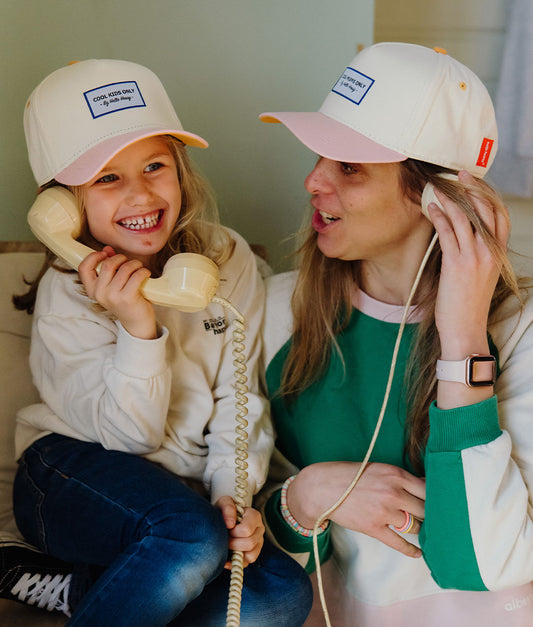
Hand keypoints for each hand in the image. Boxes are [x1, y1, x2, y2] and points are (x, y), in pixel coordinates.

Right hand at [78, 246, 156, 338]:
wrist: (136, 322)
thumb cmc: (124, 301)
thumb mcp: (112, 286)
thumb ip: (109, 267)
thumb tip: (108, 249)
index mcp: (92, 290)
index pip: (84, 268)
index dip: (93, 257)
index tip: (105, 253)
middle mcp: (100, 294)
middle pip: (107, 264)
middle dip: (120, 258)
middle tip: (128, 262)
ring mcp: (113, 296)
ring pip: (124, 269)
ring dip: (135, 264)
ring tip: (139, 268)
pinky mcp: (128, 298)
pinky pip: (136, 276)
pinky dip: (143, 271)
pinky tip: (145, 274)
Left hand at [215, 495, 264, 568]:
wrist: (223, 518)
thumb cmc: (224, 511)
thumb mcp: (223, 503)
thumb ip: (227, 507)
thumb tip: (230, 524)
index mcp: (254, 516)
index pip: (246, 529)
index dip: (233, 532)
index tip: (226, 527)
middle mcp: (260, 529)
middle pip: (249, 543)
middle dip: (233, 543)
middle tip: (224, 537)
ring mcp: (258, 543)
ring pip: (250, 556)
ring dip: (234, 552)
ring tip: (226, 544)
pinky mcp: (253, 554)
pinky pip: (246, 564)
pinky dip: (234, 562)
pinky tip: (226, 556)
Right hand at [287, 462, 425, 557]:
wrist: (322, 487)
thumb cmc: (349, 475)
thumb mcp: (377, 468)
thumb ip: (399, 477)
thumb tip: (424, 486)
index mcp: (395, 474)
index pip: (428, 488)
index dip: (436, 498)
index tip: (441, 504)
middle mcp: (393, 492)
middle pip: (426, 509)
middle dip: (432, 515)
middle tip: (438, 521)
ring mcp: (384, 511)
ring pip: (416, 526)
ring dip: (421, 529)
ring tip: (426, 533)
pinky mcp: (374, 528)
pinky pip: (400, 543)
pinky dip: (412, 550)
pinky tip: (418, 553)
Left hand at [428, 171, 508, 407]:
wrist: (465, 329)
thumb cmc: (467, 304)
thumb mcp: (478, 276)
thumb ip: (474, 254)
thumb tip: (459, 235)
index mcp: (498, 254)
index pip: (499, 216)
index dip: (487, 195)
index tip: (474, 182)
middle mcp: (490, 252)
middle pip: (485, 210)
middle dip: (471, 188)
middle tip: (457, 175)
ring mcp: (475, 257)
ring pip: (465, 218)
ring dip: (450, 199)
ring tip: (437, 187)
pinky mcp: (457, 264)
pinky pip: (448, 233)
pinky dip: (439, 217)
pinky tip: (431, 208)